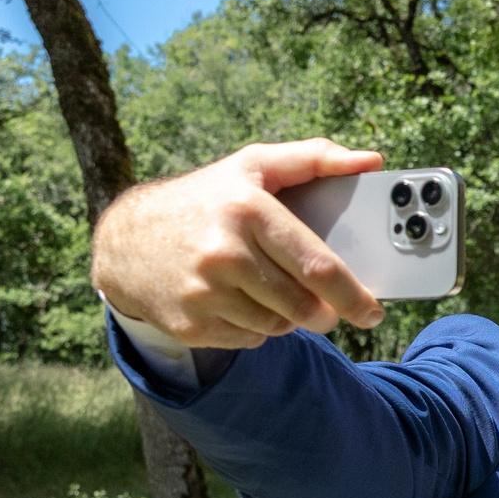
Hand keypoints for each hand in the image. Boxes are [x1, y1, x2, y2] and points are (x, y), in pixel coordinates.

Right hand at [91, 139, 385, 346]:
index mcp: (248, 211)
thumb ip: (314, 159)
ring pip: (278, 326)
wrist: (125, 239)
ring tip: (273, 291)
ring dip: (289, 318)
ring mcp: (203, 294)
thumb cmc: (204, 199)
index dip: (352, 295)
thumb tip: (370, 161)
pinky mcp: (190, 325)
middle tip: (330, 309)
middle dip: (325, 314)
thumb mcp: (252, 166)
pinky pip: (249, 339)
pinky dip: (256, 328)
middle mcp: (224, 254)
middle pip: (302, 306)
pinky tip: (241, 302)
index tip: (372, 311)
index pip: (316, 265)